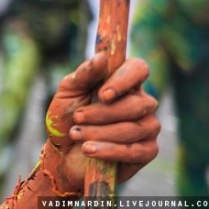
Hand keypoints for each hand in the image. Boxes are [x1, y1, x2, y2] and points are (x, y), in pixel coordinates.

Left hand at [41, 53, 159, 194]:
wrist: (61, 151)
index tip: (103, 94)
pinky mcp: (146, 151)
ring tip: (76, 134)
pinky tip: (89, 150)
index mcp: (123, 81)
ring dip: (100, 132)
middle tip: (78, 118)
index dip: (125, 80)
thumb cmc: (67, 115)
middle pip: (138, 104)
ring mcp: (147, 127)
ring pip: (135, 128)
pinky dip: (109, 151)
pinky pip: (136, 151)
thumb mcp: (68, 91)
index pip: (139, 69)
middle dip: (103, 113)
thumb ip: (84, 74)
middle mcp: (140, 102)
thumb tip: (101, 57)